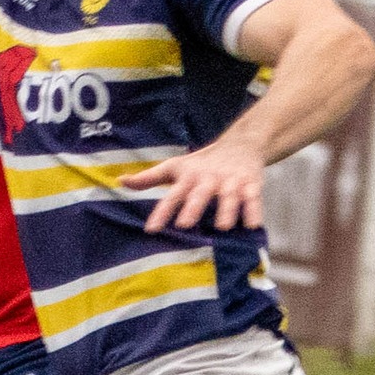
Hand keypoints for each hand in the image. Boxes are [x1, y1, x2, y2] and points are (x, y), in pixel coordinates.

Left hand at [121, 133, 266, 232]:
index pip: (172, 195)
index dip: (161, 212)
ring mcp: (231, 182)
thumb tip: (120, 181)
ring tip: (223, 227)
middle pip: (200, 194)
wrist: (241, 144)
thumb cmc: (201, 163)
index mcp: (189, 177)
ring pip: (229, 197)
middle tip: (184, 224)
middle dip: (193, 208)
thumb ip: (149, 178)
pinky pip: (254, 199)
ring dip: (226, 210)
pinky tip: (253, 225)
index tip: (151, 229)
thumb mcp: (175, 167)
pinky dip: (254, 210)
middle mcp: (209, 179)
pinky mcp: (252, 185)